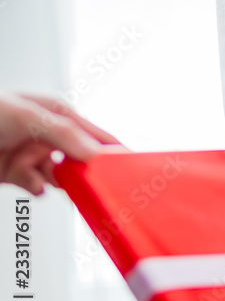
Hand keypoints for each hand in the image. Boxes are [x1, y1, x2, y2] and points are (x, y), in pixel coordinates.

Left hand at [0, 91, 122, 193]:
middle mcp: (49, 134)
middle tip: (96, 186)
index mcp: (59, 113)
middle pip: (80, 159)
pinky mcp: (18, 173)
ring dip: (59, 181)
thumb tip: (94, 152)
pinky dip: (37, 187)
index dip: (112, 151)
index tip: (129, 168)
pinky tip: (35, 184)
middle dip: (87, 172)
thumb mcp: (29, 116)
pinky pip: (37, 186)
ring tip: (57, 181)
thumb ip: (63, 133)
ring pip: (60, 175)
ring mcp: (33, 154)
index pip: (95, 135)